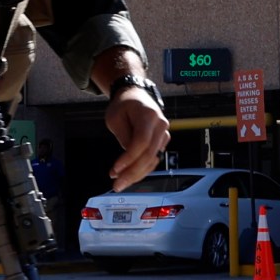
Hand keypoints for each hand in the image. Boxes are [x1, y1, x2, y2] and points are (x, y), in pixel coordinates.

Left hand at [91, 49, 167, 190]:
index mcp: (148, 115)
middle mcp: (161, 125)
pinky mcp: (162, 141)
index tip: (115, 170)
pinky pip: (153, 159)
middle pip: (149, 154)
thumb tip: (128, 159)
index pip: (141, 141)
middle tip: (117, 184)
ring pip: (152, 160)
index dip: (129, 158)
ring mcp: (164, 134)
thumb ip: (123, 137)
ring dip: (136, 174)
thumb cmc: (124, 105)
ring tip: (120, 182)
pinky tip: (129, 176)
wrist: (136, 95)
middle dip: (132, 172)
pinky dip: (142, 169)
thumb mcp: (115, 118)